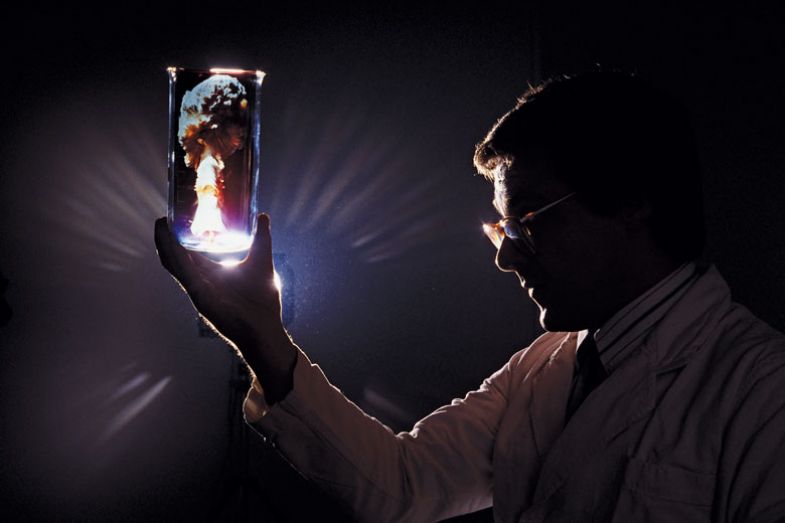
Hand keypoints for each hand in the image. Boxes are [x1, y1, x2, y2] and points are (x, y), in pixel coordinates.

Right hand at [154, 214, 295, 401]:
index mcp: (213, 273)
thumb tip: (263, 216)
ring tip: (160, 224)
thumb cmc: (263, 300)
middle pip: (177, 257)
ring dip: (164, 244)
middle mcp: (201, 280)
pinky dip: (174, 256)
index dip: (181, 237)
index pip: (190, 253)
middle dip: (167, 238)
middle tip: (163, 217)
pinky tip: (167, 240)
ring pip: (174, 264)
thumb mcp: (261, 261)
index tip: (177, 216)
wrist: (265, 328)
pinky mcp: (199, 296)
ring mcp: (198, 289)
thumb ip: (261, 239)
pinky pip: (183, 273)